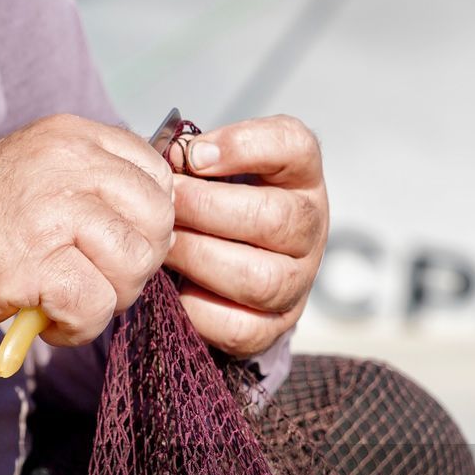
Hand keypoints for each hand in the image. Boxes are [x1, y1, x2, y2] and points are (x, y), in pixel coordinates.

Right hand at [0, 113, 174, 346]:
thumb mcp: (36, 173)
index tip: (113, 247)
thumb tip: (154, 224)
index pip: (157, 176)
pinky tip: (49, 322)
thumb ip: (91, 184)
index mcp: (72, 137)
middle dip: (137, 265)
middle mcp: (68, 163)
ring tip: (67, 302)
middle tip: (95, 282)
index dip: (147, 223)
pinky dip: (78, 328)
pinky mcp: (38, 264)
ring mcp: (53, 211)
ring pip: (134, 266)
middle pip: (158, 222)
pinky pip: (97, 306)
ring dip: (109, 300)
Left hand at [165, 115, 327, 357]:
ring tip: (164, 246)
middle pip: (274, 219)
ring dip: (200, 260)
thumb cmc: (215, 206)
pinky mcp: (275, 326)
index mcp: (300, 175)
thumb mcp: (213, 170)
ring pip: (260, 279)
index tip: (193, 156)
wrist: (228, 267)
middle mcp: (310, 227)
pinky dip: (197, 309)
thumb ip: (193, 159)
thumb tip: (168, 159)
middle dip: (206, 210)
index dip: (243, 148)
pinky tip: (174, 288)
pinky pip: (239, 327)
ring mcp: (298, 281)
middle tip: (165, 206)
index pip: (294, 147)